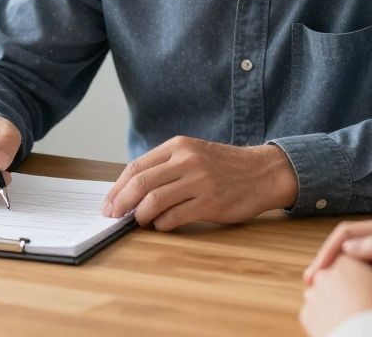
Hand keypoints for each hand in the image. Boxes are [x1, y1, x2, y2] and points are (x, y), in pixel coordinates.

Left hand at [100, 138, 297, 229]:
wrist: (263, 172)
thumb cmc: (224, 166)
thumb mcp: (193, 154)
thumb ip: (166, 167)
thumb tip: (130, 191)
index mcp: (178, 146)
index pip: (136, 167)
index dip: (117, 187)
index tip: (108, 203)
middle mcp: (186, 160)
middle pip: (140, 183)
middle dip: (120, 203)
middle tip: (112, 216)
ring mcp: (199, 181)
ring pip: (154, 201)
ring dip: (141, 216)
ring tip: (139, 222)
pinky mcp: (210, 203)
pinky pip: (174, 217)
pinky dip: (162, 224)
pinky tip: (161, 225)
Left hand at [300, 257, 371, 336]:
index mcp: (344, 262)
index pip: (354, 258)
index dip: (367, 270)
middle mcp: (323, 275)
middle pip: (338, 275)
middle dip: (350, 284)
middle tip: (368, 301)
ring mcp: (313, 297)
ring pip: (325, 294)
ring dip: (336, 299)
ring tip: (356, 313)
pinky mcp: (308, 317)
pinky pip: (317, 313)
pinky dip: (327, 316)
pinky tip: (342, 322)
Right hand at [304, 216, 371, 313]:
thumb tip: (347, 246)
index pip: (351, 232)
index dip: (330, 249)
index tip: (318, 270)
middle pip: (350, 245)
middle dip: (328, 261)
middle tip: (312, 283)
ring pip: (357, 262)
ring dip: (339, 273)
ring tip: (322, 290)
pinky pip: (369, 277)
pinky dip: (354, 284)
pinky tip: (345, 295)